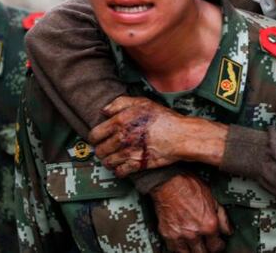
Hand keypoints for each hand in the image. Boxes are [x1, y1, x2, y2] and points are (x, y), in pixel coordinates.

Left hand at [88, 97, 227, 176]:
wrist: (180, 136)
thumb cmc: (163, 118)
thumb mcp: (142, 102)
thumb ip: (120, 103)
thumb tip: (104, 110)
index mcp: (120, 121)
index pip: (95, 134)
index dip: (94, 137)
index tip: (97, 139)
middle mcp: (122, 138)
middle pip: (99, 150)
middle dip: (101, 150)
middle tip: (105, 149)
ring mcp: (129, 153)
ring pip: (107, 162)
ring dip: (108, 161)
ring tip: (112, 158)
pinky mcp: (137, 165)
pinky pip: (119, 172)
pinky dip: (118, 171)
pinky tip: (121, 166)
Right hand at [149, 174, 231, 252]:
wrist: (168, 181)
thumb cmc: (188, 185)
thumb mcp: (212, 198)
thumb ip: (222, 217)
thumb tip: (228, 230)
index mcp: (208, 224)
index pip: (217, 247)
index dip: (218, 245)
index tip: (217, 243)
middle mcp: (194, 233)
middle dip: (206, 249)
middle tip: (206, 245)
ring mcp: (180, 235)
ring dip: (193, 250)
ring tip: (194, 245)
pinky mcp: (167, 234)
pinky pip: (173, 249)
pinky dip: (179, 248)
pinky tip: (182, 242)